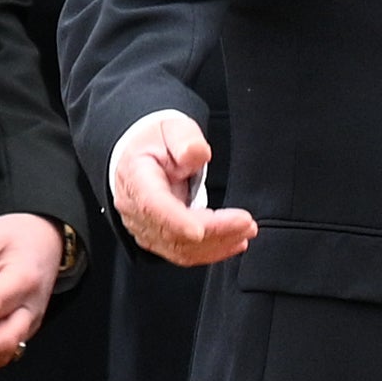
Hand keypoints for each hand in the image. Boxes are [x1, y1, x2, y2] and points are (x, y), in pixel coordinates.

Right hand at [110, 113, 252, 267]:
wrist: (141, 154)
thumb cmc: (156, 142)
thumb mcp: (172, 128)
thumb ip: (184, 140)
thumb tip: (195, 153)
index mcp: (136, 179)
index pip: (153, 206)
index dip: (178, 221)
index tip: (202, 228)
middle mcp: (135, 209)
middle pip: (172, 233)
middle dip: (213, 232)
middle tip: (246, 223)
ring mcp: (144, 227)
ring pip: (179, 249)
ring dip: (216, 245)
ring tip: (244, 232)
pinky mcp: (156, 237)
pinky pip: (182, 252)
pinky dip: (209, 251)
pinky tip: (231, 243)